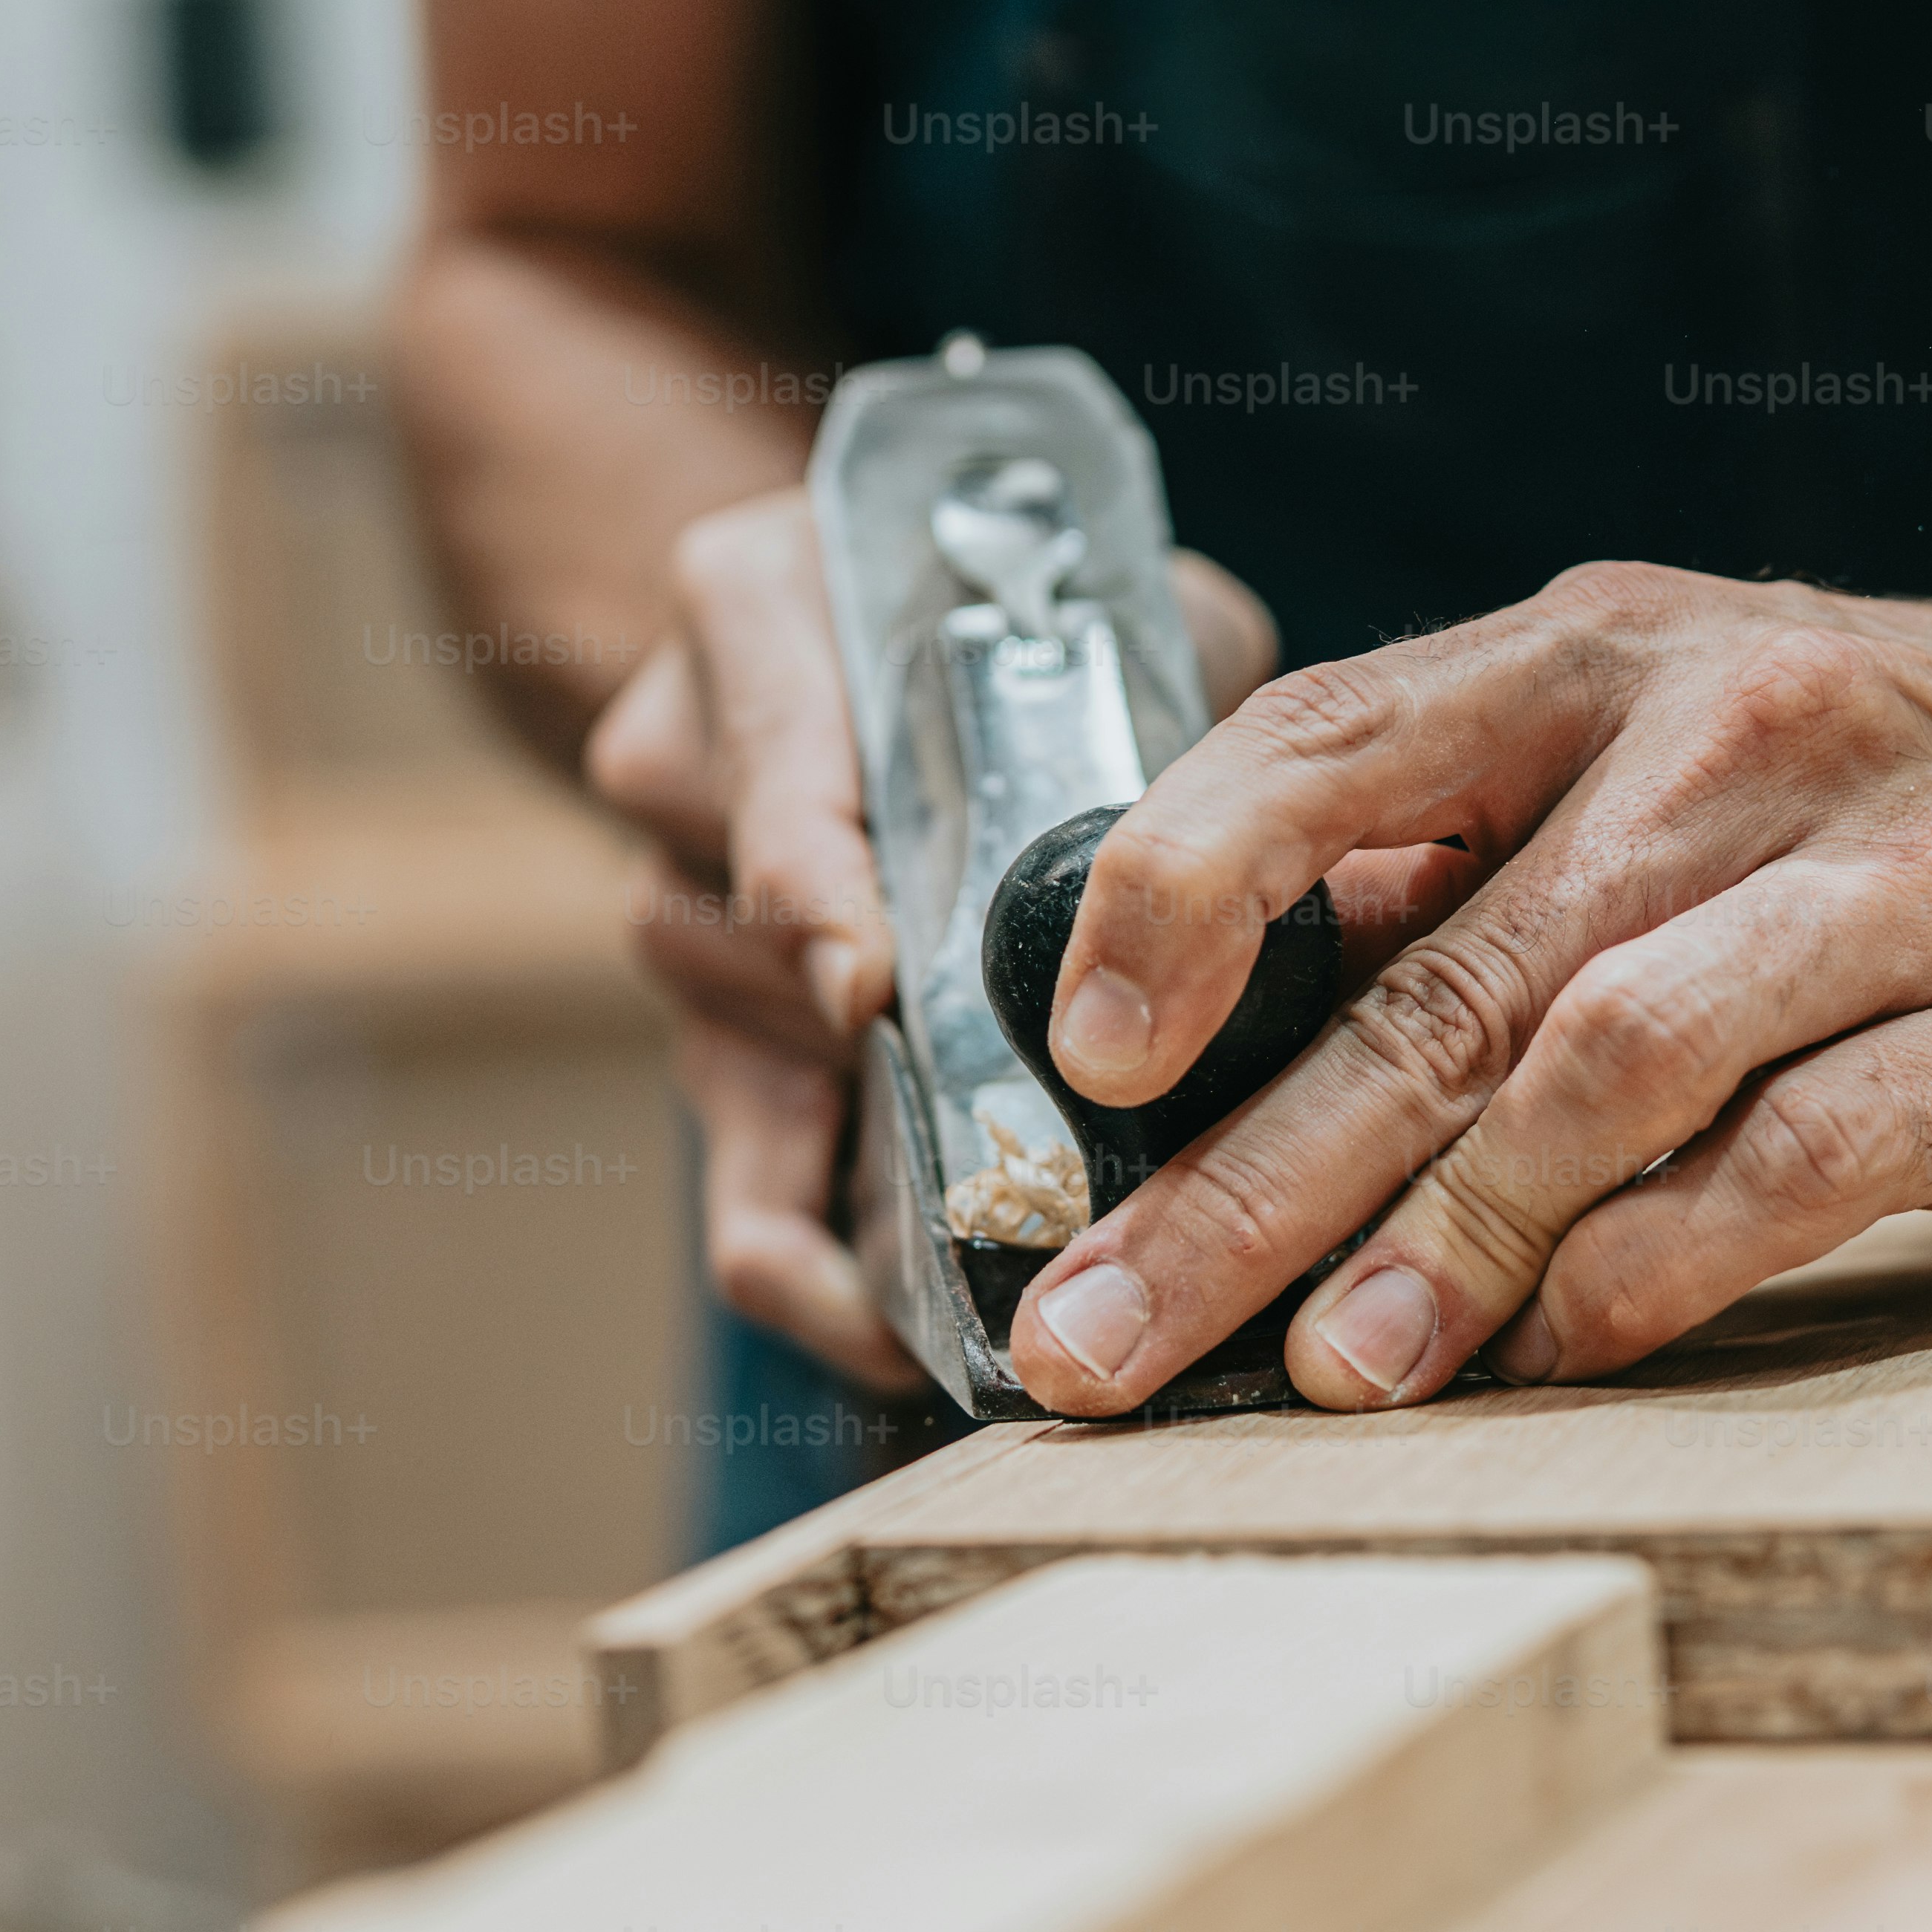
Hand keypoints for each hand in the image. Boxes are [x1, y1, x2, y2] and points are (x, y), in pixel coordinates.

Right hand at [585, 485, 1279, 1393]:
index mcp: (756, 610)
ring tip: (1030, 1212)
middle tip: (1012, 1118)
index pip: (766, 754)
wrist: (890, 630)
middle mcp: (681, 764)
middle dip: (884, 1035)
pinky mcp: (723, 1061)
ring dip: (883, 1128)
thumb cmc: (1035, 611)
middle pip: (742, 927)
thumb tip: (1250, 858)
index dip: (810, 878)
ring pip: (741, 1057)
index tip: (866, 981)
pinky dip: (824, 1285)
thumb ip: (1163, 676)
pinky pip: (742, 1206)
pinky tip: (918, 1339)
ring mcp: (682, 917)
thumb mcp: (1108, 592)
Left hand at [1002, 562, 1931, 1415]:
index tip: (1088, 1060)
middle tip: (1102, 1336)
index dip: (1183, 895)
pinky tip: (1552, 1350)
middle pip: (1440, 983)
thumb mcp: (1668, 708)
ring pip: (1603, 1073)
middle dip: (1244, 1184)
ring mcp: (1883, 885)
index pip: (1332, 745)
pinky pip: (1788, 1166)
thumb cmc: (1887, 766)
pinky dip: (1648, 1273)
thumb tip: (1225, 990)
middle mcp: (1729, 741)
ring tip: (1325, 1377)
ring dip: (1442, 1247)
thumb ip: (1463, 831)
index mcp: (1600, 652)